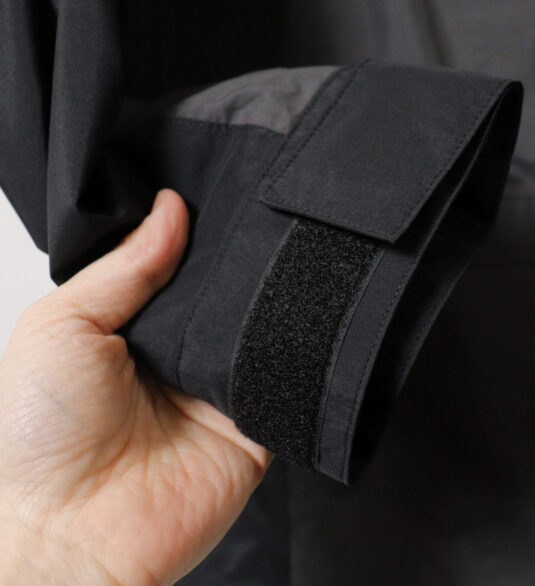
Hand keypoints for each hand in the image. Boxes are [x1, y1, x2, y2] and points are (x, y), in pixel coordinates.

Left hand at [0, 189, 271, 584]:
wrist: (74, 537)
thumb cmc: (44, 440)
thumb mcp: (63, 325)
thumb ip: (123, 267)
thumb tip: (170, 210)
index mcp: (137, 326)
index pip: (181, 264)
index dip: (196, 233)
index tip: (216, 196)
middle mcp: (180, 352)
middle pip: (225, 292)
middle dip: (237, 264)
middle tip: (253, 223)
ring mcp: (219, 386)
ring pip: (260, 326)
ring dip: (265, 304)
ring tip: (275, 269)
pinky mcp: (255, 420)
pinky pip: (285, 375)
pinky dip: (291, 351)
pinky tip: (292, 322)